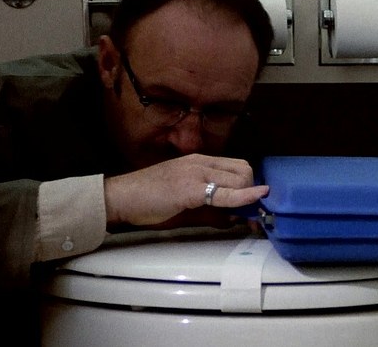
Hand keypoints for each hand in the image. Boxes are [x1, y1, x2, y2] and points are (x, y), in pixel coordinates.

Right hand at [104, 153, 268, 228]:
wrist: (121, 197)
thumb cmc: (148, 198)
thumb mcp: (183, 194)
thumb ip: (208, 200)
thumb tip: (233, 214)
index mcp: (199, 161)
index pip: (237, 165)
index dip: (250, 184)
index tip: (255, 202)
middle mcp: (200, 162)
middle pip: (243, 169)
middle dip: (252, 190)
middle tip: (250, 211)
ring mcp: (196, 173)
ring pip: (239, 178)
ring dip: (248, 197)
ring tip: (246, 216)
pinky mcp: (190, 189)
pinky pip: (225, 193)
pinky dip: (243, 196)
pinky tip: (256, 197)